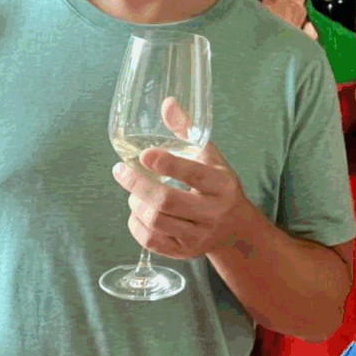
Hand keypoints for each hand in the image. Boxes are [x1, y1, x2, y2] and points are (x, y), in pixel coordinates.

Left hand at [110, 98, 244, 259]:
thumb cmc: (218, 186)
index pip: (193, 175)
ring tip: (133, 192)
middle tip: (120, 171)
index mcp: (221, 186)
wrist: (235, 229)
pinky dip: (135, 224)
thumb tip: (166, 102)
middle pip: (166, 202)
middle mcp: (212, 213)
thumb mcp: (210, 157)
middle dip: (137, 185)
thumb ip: (187, 131)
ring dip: (136, 203)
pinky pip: (150, 241)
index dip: (167, 164)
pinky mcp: (184, 252)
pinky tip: (137, 211)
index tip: (144, 154)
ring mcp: (197, 237)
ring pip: (155, 222)